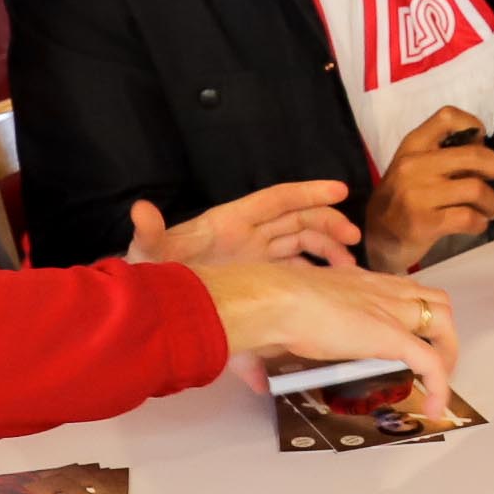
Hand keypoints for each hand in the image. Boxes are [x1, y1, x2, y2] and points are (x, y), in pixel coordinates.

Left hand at [127, 185, 357, 269]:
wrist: (155, 302)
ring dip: (327, 248)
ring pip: (302, 244)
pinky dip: (317, 273)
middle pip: (296, 220)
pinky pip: (296, 270)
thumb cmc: (155, 271)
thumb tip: (140, 210)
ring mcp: (256, 257)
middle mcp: (249, 234)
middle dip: (327, 222)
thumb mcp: (151, 252)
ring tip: (350, 266)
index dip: (307, 193)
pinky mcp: (260, 279)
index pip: (276, 201)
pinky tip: (334, 284)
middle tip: (353, 237)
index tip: (339, 191)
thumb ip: (150, 232)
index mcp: (230, 222)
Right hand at [193, 260, 457, 395]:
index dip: (406, 311)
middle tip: (429, 360)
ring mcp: (390, 311)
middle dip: (439, 329)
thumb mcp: (269, 331)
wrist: (273, 301)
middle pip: (431, 299)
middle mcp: (379, 291)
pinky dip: (439, 385)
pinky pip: (431, 362)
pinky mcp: (393, 337)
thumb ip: (264, 358)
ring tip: (437, 383)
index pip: (396, 290)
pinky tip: (434, 407)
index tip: (401, 336)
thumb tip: (256, 382)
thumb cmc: (266, 309)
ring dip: (447, 350)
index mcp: (354, 284)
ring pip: (442, 320)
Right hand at [364, 107, 493, 273]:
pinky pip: (468, 218)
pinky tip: (477, 224)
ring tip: (491, 208)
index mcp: (413, 145)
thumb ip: (460, 163)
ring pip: (476, 189)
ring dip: (493, 202)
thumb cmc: (404, 200)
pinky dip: (480, 222)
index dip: (474, 125)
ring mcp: (417, 194)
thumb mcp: (422, 172)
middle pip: (474, 155)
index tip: (485, 143)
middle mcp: (414, 164)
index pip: (447, 117)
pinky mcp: (423, 222)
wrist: (375, 237)